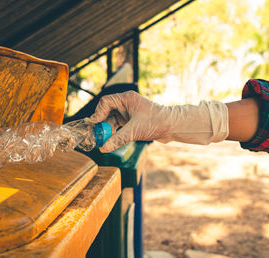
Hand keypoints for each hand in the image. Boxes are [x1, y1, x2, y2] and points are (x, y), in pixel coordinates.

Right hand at [90, 91, 228, 152]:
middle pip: (107, 111)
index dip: (98, 113)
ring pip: (112, 119)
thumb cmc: (157, 123)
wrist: (173, 126)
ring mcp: (129, 112)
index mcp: (126, 99)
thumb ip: (118, 139)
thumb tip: (104, 148)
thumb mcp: (135, 131)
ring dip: (107, 129)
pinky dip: (114, 132)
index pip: (105, 102)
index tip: (95, 125)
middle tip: (97, 136)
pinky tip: (111, 141)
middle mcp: (126, 103)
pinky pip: (118, 125)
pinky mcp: (132, 120)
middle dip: (102, 124)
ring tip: (103, 140)